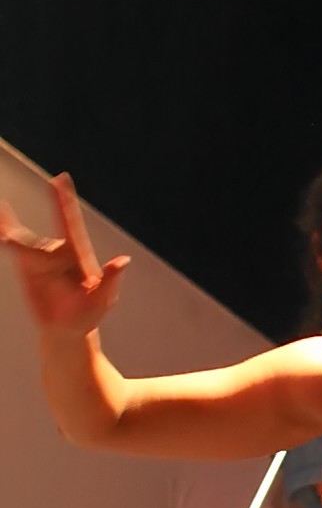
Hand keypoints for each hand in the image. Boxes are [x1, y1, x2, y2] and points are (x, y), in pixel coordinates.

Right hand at [0, 173, 129, 335]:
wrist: (68, 329)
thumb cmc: (89, 314)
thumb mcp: (103, 300)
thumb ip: (110, 280)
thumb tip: (123, 260)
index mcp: (78, 254)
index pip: (71, 223)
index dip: (64, 201)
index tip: (60, 178)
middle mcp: (58, 251)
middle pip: (42, 245)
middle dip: (37, 255)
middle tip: (26, 252)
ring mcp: (41, 257)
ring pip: (25, 245)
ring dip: (14, 240)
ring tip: (6, 236)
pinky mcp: (27, 266)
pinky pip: (15, 247)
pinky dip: (6, 232)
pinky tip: (1, 229)